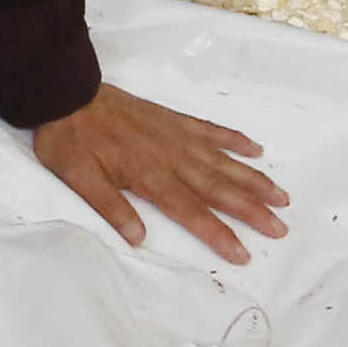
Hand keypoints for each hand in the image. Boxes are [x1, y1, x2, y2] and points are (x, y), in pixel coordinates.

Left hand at [29, 86, 287, 263]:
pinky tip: (255, 150)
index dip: (219, 234)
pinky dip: (235, 140)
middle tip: (281, 228)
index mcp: (150, 176)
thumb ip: (112, 208)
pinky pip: (212, 130)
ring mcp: (177, 135)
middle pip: (220, 188)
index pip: (192, 212)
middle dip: (252, 211)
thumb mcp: (80, 179)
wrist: (66, 92)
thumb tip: (139, 239)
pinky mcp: (174, 119)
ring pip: (224, 162)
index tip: (243, 253)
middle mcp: (172, 157)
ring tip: (281, 196)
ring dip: (253, 180)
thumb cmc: (70, 141)